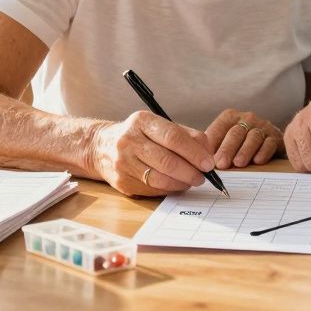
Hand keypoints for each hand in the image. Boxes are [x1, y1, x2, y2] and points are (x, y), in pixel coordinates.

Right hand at [92, 111, 215, 196]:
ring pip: (160, 179)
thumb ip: (186, 135)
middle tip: (203, 176)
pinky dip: (169, 189)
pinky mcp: (121, 182)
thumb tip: (208, 152)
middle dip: (191, 171)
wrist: (101, 147)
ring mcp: (123, 162)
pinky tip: (176, 185)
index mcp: (142, 121)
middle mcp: (129, 140)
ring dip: (181, 183)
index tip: (209, 162)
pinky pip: (151, 189)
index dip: (194, 152)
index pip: (173, 137)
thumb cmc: (139, 135)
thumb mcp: (158, 126)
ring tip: (192, 181)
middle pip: (167, 160)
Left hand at [205, 110, 283, 168]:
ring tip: (238, 163)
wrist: (269, 142)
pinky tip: (258, 161)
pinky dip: (263, 152)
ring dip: (245, 151)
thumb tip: (200, 162)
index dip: (213, 142)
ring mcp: (262, 126)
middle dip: (227, 148)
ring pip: (253, 137)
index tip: (207, 157)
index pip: (219, 127)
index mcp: (230, 117)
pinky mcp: (276, 137)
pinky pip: (269, 143)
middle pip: (235, 132)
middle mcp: (247, 119)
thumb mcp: (224, 141)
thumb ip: (213, 148)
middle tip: (221, 163)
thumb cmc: (241, 144)